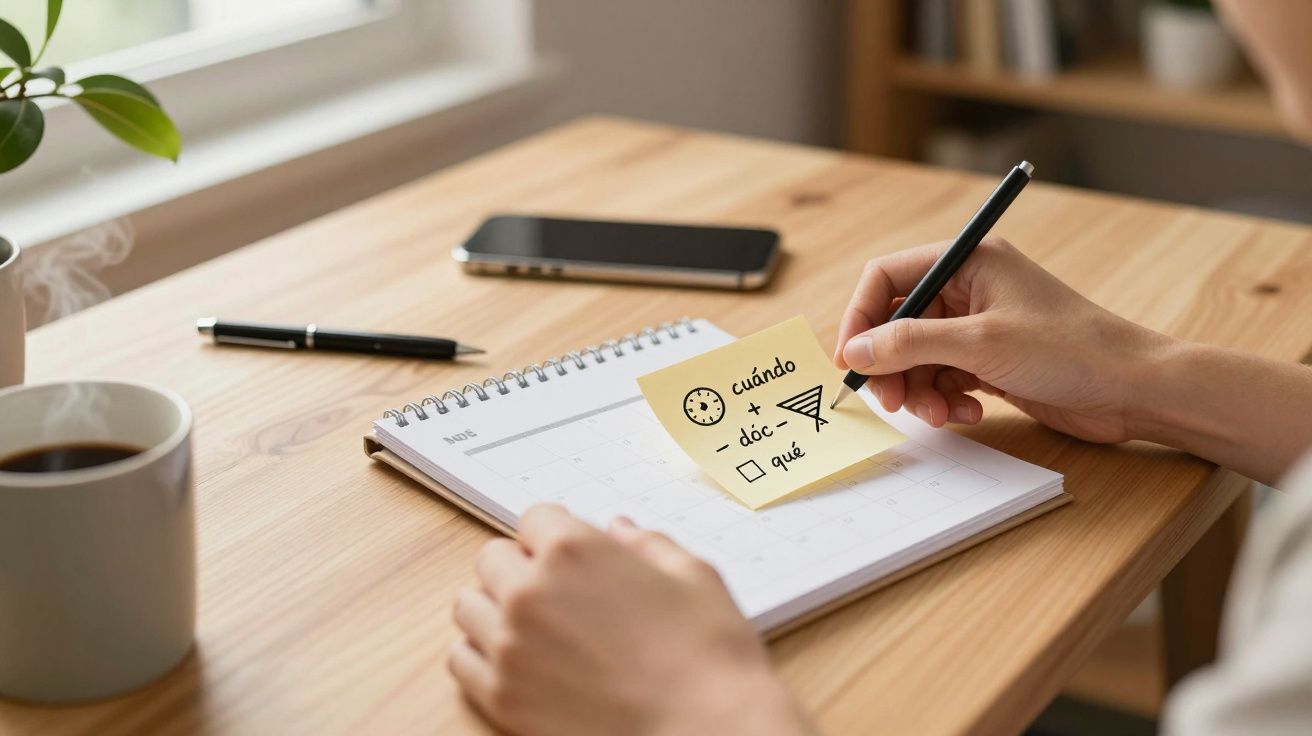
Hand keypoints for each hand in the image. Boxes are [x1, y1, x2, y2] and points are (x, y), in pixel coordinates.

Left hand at [449, 505, 814, 735]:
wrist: (708, 732)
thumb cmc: (708, 659)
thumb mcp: (694, 577)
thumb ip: (648, 544)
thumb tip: (621, 531)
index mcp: (574, 549)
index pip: (535, 518)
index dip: (557, 534)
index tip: (569, 552)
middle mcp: (530, 592)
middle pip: (493, 558)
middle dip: (521, 567)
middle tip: (556, 590)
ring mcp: (510, 646)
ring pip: (468, 606)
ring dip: (495, 608)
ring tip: (534, 627)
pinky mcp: (502, 696)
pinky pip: (461, 660)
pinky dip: (483, 655)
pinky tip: (520, 661)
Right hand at [834, 238, 1168, 443]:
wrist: (1133, 389)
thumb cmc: (1070, 350)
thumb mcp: (981, 344)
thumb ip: (911, 344)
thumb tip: (857, 350)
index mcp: (969, 261)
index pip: (888, 276)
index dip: (862, 316)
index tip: (852, 359)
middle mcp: (970, 288)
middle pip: (899, 322)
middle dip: (891, 364)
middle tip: (890, 401)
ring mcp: (980, 326)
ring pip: (918, 356)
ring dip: (919, 389)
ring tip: (940, 414)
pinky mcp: (991, 361)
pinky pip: (943, 377)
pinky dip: (945, 398)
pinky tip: (970, 412)